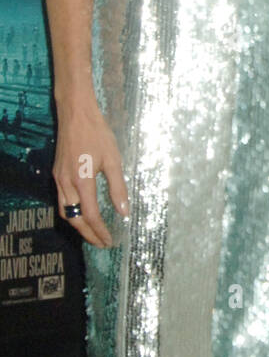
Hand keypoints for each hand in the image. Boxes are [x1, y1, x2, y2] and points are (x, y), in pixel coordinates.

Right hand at [53, 99, 128, 247]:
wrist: (75, 113)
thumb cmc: (97, 133)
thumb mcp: (113, 159)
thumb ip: (118, 187)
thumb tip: (123, 211)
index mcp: (82, 181)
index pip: (90, 215)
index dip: (100, 230)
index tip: (109, 241)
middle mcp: (66, 183)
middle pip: (74, 218)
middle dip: (87, 234)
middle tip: (101, 243)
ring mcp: (59, 178)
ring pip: (65, 211)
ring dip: (78, 225)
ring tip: (93, 233)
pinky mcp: (56, 172)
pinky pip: (62, 200)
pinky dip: (71, 212)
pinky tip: (82, 212)